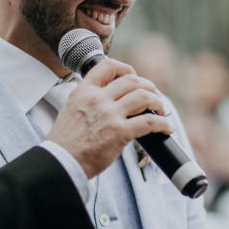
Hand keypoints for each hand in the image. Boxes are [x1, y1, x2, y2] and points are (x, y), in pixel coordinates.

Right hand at [47, 58, 172, 178]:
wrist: (62, 162)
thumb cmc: (67, 142)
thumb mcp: (72, 109)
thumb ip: (90, 100)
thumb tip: (112, 99)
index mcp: (84, 91)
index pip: (108, 65)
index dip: (126, 69)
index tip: (134, 78)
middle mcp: (97, 99)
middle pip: (132, 80)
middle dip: (148, 87)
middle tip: (153, 98)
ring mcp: (109, 114)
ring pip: (144, 97)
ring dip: (158, 103)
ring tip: (161, 111)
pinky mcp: (120, 132)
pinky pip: (150, 122)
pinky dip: (163, 124)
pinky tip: (166, 129)